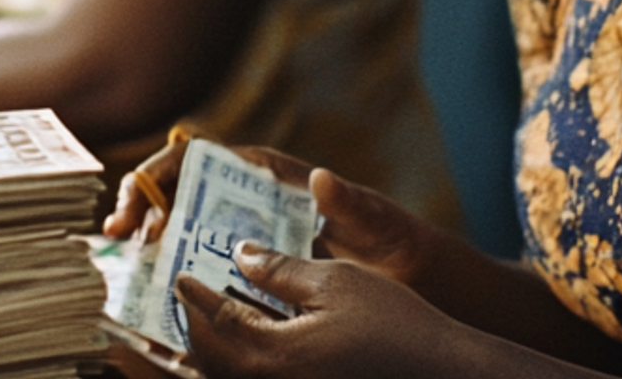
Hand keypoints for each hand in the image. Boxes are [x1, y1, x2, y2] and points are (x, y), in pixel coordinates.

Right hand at [102, 139, 444, 287]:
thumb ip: (350, 201)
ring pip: (182, 232)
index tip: (136, 203)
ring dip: (150, 247)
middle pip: (176, 193)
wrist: (401, 274)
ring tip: (129, 273)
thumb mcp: (373, 218)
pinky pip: (204, 268)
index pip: (195, 158)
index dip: (157, 174)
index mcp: (265, 172)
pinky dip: (178, 281)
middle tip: (118, 241)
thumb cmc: (388, 236)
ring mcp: (245, 233)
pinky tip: (160, 304)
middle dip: (139, 210)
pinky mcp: (249, 269)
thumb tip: (321, 178)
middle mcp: (247, 198)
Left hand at [175, 242, 457, 378]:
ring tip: (215, 314)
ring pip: (231, 374)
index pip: (214, 320)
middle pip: (211, 357)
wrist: (441, 374)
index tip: (180, 273)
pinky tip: (255, 335)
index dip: (193, 293)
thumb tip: (241, 255)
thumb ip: (280, 269)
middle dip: (195, 325)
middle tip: (189, 296)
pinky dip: (245, 357)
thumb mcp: (335, 283)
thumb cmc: (394, 326)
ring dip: (218, 344)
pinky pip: (258, 378)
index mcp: (271, 355)